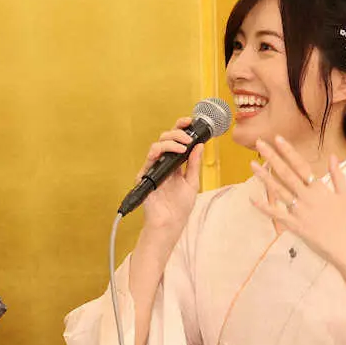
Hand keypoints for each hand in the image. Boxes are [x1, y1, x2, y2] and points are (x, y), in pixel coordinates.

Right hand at [139, 117, 203, 240]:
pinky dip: (163, 152)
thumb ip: (194, 164)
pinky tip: (176, 154)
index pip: (175, 141)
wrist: (170, 223)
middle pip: (165, 139)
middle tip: (188, 137)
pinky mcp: (145, 175)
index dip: (181, 128)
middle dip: (177, 133)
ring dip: (171, 141)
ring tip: (183, 146)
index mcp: (174, 164)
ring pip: (157, 145)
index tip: (190, 121)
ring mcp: (153, 169)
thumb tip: (199, 145)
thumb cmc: (179, 207)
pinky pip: (150, 158)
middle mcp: (163, 164)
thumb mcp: (192, 182)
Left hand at [251, 136, 345, 270]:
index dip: (288, 151)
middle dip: (272, 157)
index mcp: (319, 188)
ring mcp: (298, 211)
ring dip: (264, 177)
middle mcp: (306, 197)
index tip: (278, 138)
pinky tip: (252, 198)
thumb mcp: (345, 195)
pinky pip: (276, 214)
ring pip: (278, 190)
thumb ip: (337, 175)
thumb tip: (333, 156)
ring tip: (252, 165)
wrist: (345, 246)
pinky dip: (264, 207)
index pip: (301, 165)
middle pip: (286, 173)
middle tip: (260, 144)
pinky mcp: (293, 225)